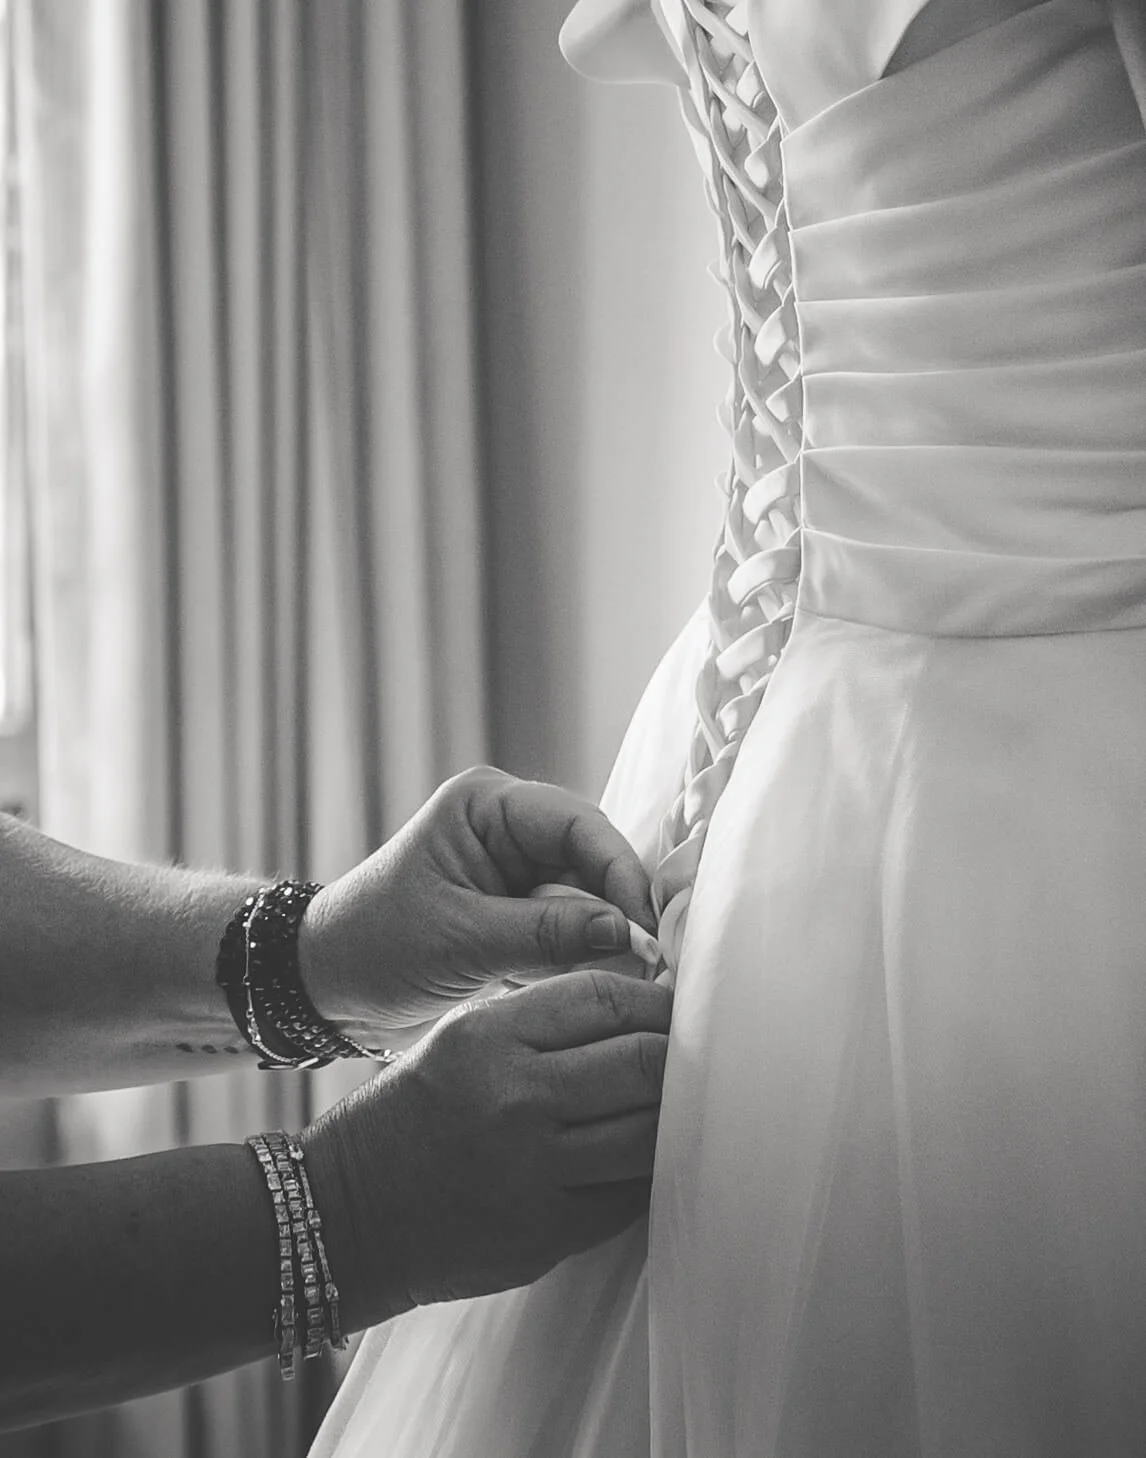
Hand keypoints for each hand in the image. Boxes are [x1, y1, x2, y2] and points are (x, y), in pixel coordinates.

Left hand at [300, 766, 655, 1027]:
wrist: (325, 987)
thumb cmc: (375, 948)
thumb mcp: (461, 942)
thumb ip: (547, 934)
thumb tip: (629, 933)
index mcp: (487, 806)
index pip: (579, 826)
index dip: (620, 873)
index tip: (648, 927)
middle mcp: (510, 828)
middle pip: (595, 860)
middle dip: (621, 911)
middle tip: (656, 963)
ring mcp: (517, 871)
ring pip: (590, 898)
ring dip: (607, 940)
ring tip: (637, 982)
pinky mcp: (520, 912)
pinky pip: (572, 928)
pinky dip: (586, 958)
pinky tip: (604, 986)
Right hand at [301, 968, 672, 1323]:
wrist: (351, 1211)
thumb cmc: (418, 1111)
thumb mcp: (464, 1035)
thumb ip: (546, 1018)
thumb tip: (643, 1004)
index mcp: (491, 1036)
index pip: (608, 997)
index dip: (655, 1000)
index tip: (669, 1010)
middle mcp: (514, 1098)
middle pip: (644, 1062)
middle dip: (680, 1055)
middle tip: (692, 1055)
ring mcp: (534, 1171)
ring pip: (650, 1132)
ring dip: (674, 1117)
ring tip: (676, 1106)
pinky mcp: (548, 1232)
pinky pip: (630, 1194)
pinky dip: (647, 1171)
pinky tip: (641, 1157)